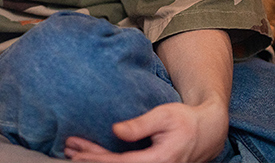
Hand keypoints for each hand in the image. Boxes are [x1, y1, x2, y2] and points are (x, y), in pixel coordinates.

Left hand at [64, 99, 227, 162]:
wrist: (207, 132)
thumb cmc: (186, 120)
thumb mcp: (164, 116)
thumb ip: (140, 125)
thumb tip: (115, 130)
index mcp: (159, 161)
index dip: (95, 158)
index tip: (76, 150)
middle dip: (90, 160)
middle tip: (67, 150)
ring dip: (95, 161)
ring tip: (73, 153)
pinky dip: (107, 160)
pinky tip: (93, 155)